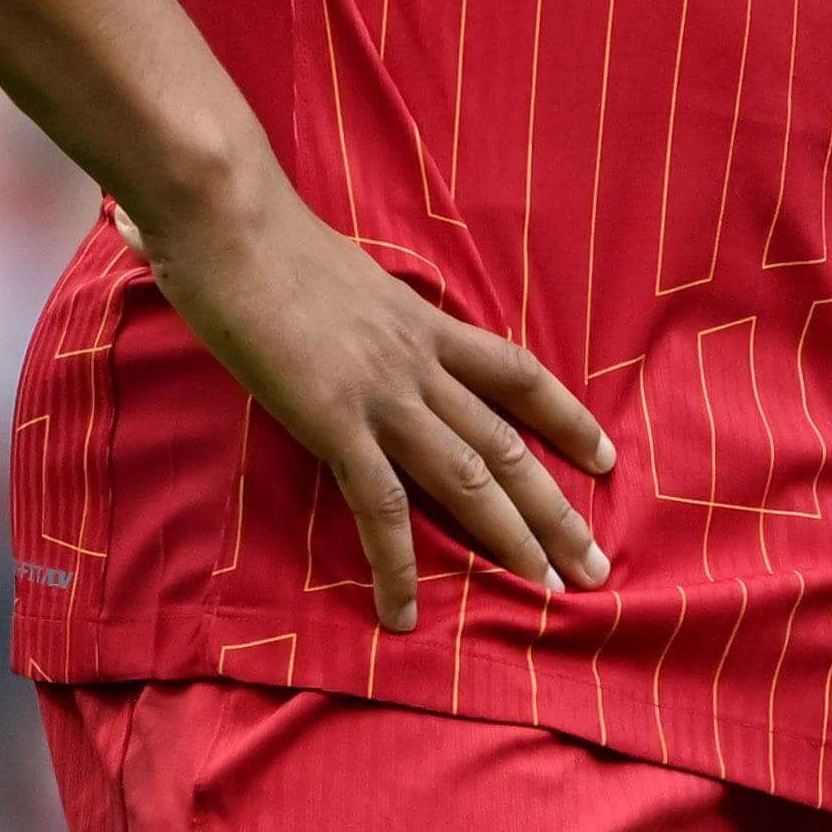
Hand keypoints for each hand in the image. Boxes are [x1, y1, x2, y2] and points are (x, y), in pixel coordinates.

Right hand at [143, 177, 610, 631]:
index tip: (604, 458)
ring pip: (467, 475)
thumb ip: (355, 309)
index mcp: (419, 322)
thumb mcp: (336, 272)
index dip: (565, 417)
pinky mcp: (334, 420)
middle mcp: (416, 360)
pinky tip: (404, 614)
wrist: (227, 218)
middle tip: (594, 566)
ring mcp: (380, 391)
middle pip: (506, 441)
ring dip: (511, 538)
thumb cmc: (262, 235)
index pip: (513, 373)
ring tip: (548, 591)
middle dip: (555, 509)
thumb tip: (342, 323)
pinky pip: (380, 506)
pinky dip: (398, 565)